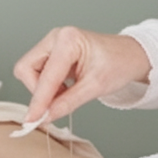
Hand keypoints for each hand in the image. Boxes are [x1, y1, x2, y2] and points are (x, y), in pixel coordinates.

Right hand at [14, 26, 150, 123]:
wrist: (131, 55)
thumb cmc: (119, 63)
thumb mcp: (96, 87)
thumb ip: (68, 102)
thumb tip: (46, 117)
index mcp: (68, 39)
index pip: (45, 76)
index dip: (39, 100)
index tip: (32, 120)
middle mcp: (57, 37)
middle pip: (27, 69)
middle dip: (38, 90)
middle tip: (57, 103)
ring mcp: (53, 43)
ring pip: (29, 71)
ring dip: (43, 89)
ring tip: (68, 92)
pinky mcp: (53, 52)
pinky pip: (38, 72)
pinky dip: (48, 86)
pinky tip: (66, 88)